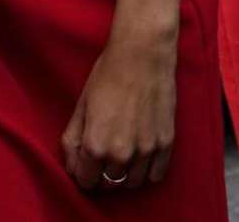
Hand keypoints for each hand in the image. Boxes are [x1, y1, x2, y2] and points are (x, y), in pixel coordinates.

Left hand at [60, 33, 176, 191]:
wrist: (142, 54)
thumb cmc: (108, 75)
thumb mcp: (81, 106)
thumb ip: (73, 140)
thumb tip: (72, 167)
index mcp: (95, 145)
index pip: (86, 182)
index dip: (83, 173)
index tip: (86, 163)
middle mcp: (121, 154)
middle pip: (109, 185)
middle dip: (102, 176)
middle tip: (103, 158)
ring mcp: (146, 150)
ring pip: (132, 183)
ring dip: (124, 175)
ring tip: (121, 155)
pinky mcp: (166, 143)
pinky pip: (156, 175)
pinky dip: (147, 171)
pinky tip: (141, 157)